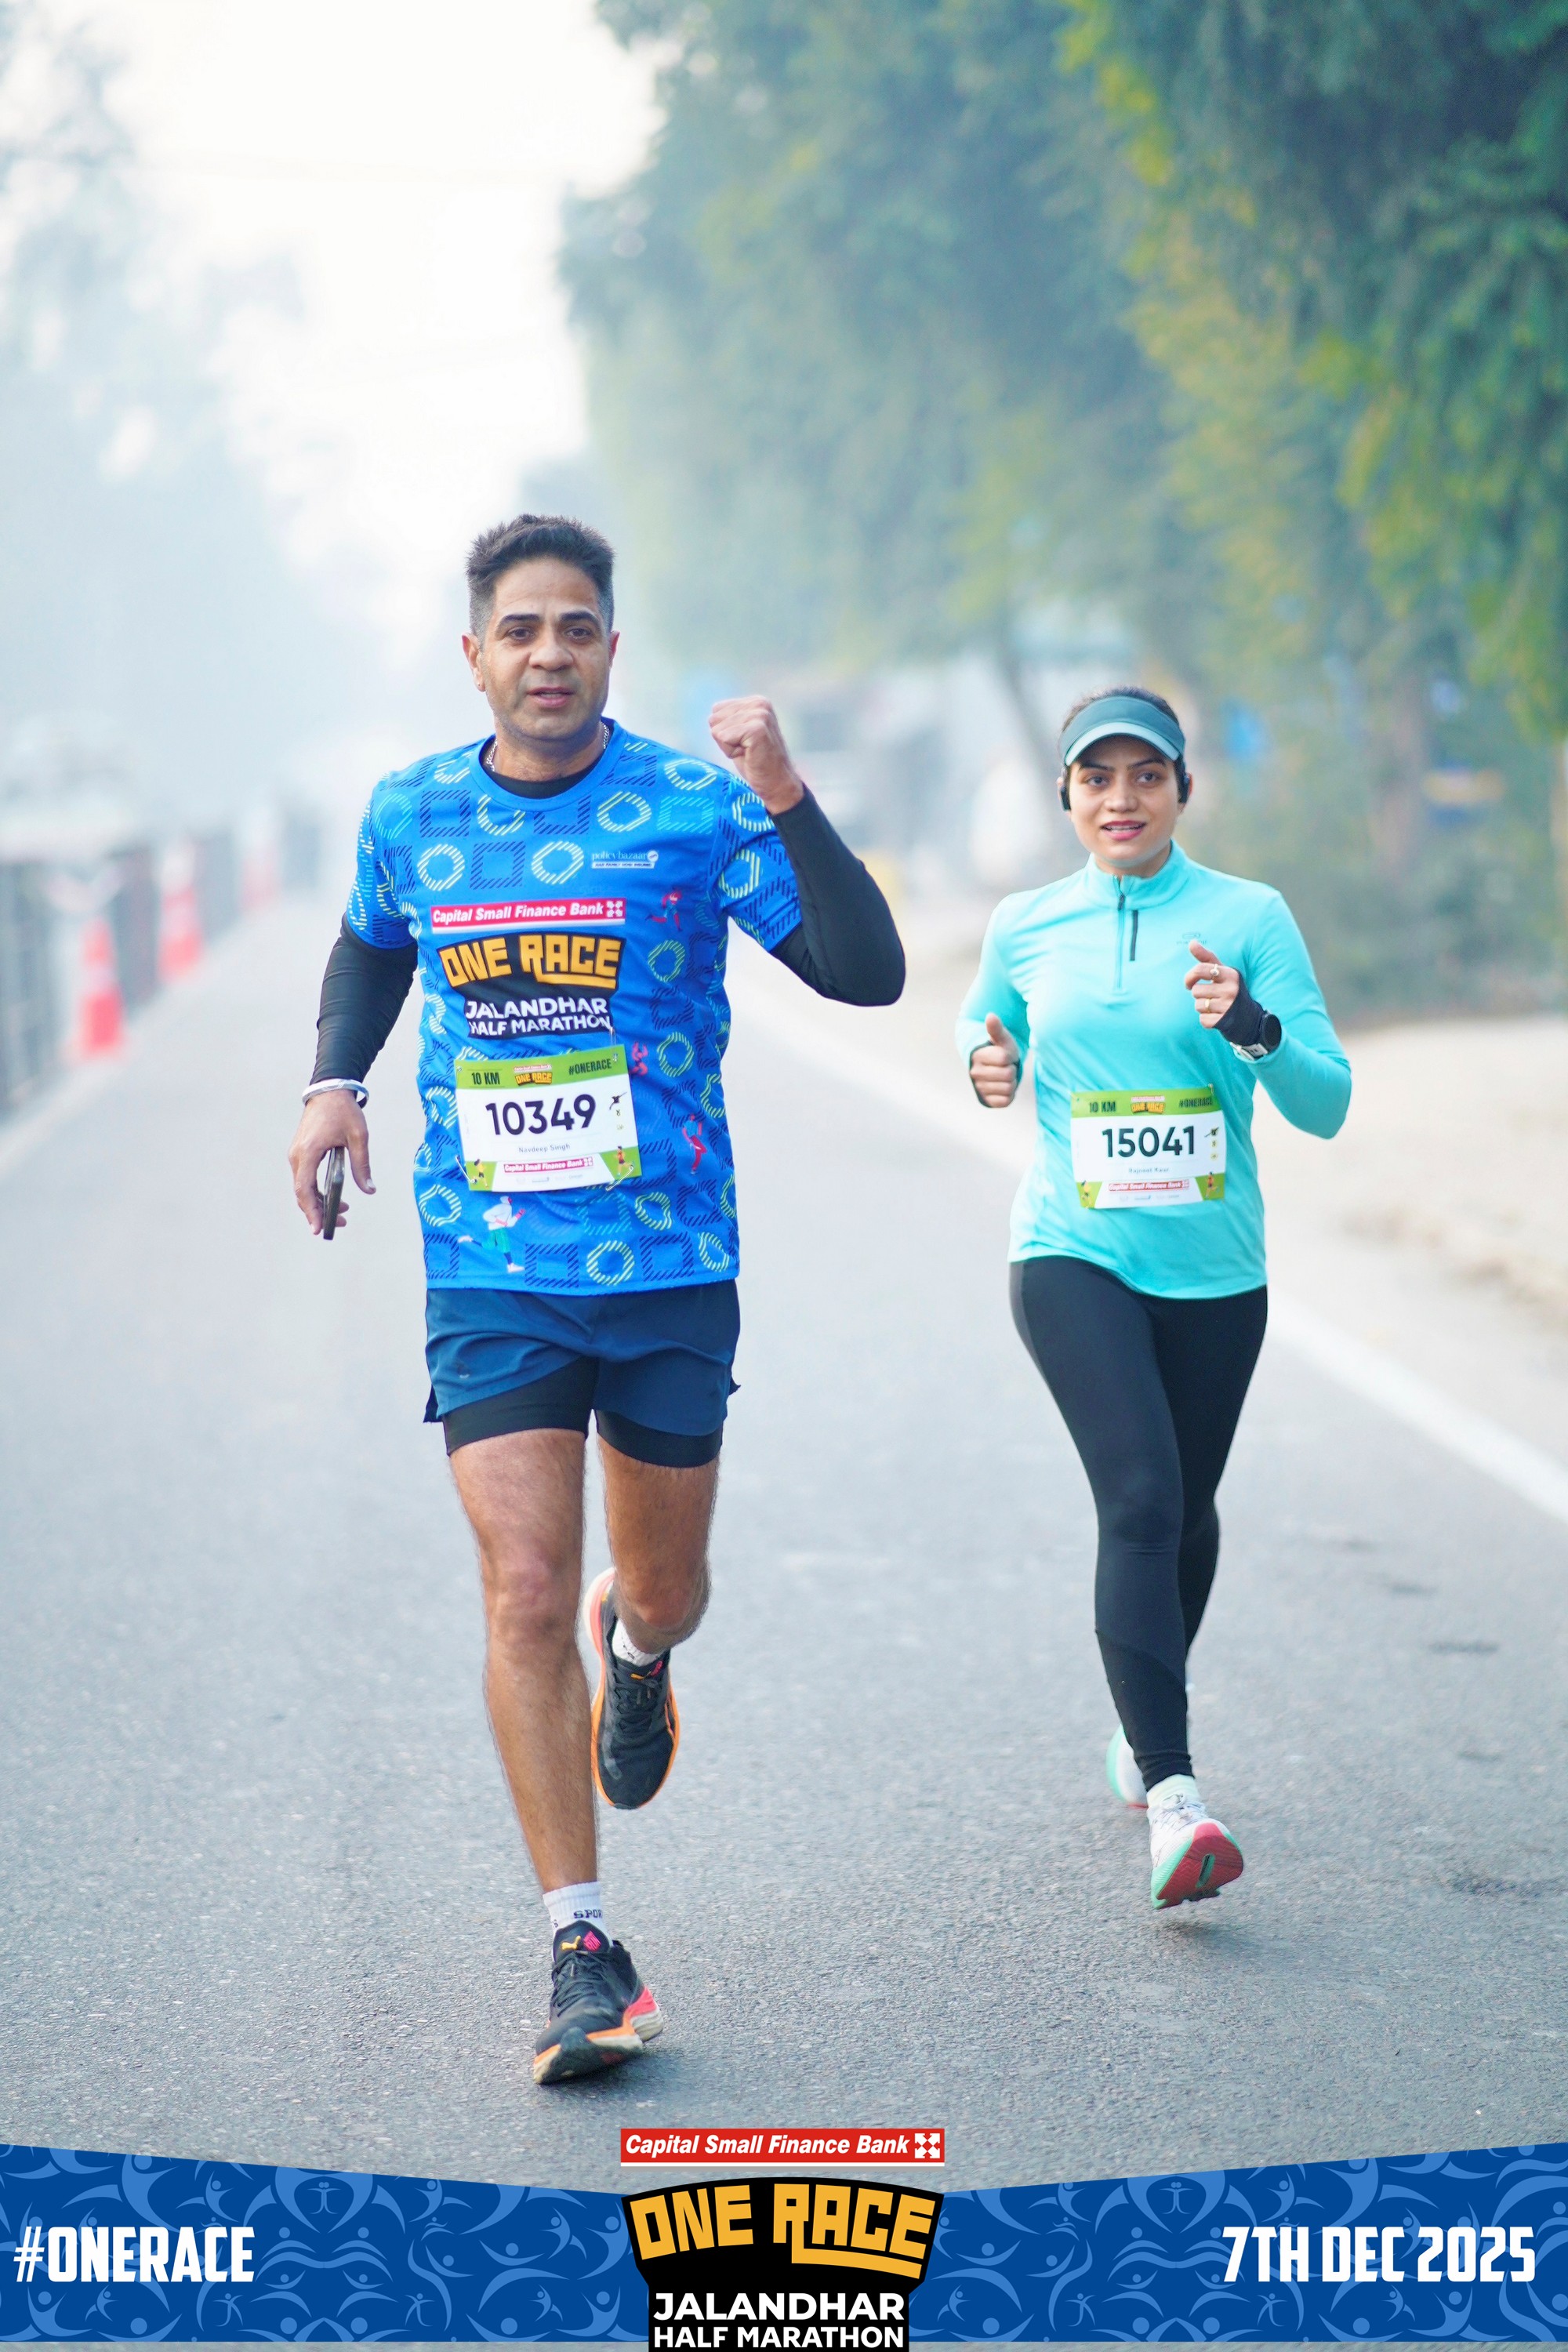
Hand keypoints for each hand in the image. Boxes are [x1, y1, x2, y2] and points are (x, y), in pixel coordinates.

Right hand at [289, 1091, 373, 1235]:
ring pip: (303, 1187)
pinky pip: (305, 1178)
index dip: (311, 1210)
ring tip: (341, 1211)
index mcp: (309, 1152)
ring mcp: (297, 1154)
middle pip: (302, 1193)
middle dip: (318, 1211)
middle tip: (339, 1222)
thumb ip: (362, 1164)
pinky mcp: (301, 1153)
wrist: (329, 1090)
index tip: (319, 1227)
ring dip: (318, 1202)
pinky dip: (316, 1190)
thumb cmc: (343, 1111)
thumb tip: (369, 1189)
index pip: (305, 1189)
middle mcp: (297, 1155)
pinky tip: (332, 1196)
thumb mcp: (358, 1137)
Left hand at [708, 695, 805, 814]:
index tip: (745, 743)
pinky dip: (731, 752)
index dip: (725, 732)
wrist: (778, 784)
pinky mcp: (757, 729)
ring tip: (749, 753)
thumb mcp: (740, 735)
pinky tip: (749, 756)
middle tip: (747, 750)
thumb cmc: (757, 763)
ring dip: (729, 747)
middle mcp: (760, 703)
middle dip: (726, 739)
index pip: (716, 711)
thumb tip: (711, 717)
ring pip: (718, 730)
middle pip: (715, 719)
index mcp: (756, 701)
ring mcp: (760, 715)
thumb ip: (729, 721)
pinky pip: (723, 738)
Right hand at [969, 1012, 1020, 1107]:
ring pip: (1009, 1088)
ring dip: (1012, 1082)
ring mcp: (980, 1088)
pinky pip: (1006, 1100)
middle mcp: (975, 1073)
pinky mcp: (987, 1101)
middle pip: (1008, 1074)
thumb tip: (990, 1016)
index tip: (1006, 1055)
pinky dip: (1009, 1094)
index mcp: (978, 1056)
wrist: (994, 1069)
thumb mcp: (1001, 1039)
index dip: (1011, 1056)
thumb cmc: (999, 1051)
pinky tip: (1004, 1087)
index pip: (1004, 1058)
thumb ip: (996, 1029)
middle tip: (1006, 1067)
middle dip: (1012, 1069)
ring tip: (1005, 1076)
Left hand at [1185, 937, 1240, 1028]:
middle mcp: (1231, 989)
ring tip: (1216, 1005)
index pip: (1200, 969)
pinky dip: (1206, 1019)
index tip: (1189, 983)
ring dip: (1202, 1007)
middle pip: (1195, 990)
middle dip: (1199, 994)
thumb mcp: (1222, 972)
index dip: (1189, 977)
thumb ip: (1206, 958)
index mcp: (1230, 974)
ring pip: (1198, 1005)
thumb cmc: (1230, 989)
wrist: (1249, 1017)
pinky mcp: (1224, 1021)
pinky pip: (1202, 1019)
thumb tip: (1191, 942)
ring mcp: (1228, 1006)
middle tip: (1211, 996)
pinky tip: (1217, 1015)